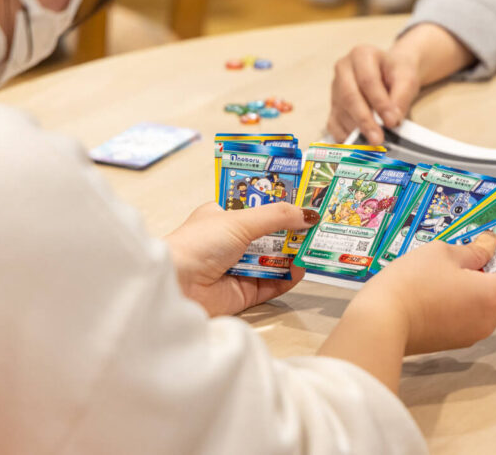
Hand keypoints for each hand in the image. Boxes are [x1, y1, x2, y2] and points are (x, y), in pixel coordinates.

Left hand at [164, 202, 319, 316]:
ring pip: (274, 259)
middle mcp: (231, 242)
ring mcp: (238, 268)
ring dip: (292, 254)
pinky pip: (272, 284)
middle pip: (270, 234)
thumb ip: (277, 216)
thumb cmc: (198, 244)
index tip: (305, 201)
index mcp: (223, 216)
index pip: (258, 207)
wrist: (177, 286)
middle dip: (292, 231)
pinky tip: (300, 270)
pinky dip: (287, 278)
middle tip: (317, 226)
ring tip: (313, 248)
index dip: (281, 204)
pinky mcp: (243, 293)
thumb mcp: (241, 220)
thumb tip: (310, 214)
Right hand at [327, 45, 419, 144]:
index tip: (392, 121)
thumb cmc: (397, 73)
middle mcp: (343, 69)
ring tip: (372, 145)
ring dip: (356, 131)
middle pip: (349, 97)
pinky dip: (345, 136)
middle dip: (364, 120)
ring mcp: (335, 88)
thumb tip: (392, 119)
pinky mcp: (333, 106)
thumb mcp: (407, 78)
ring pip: (341, 112)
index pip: (368, 81)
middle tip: (378, 139)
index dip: (379, 103)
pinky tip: (358, 146)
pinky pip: (333, 123)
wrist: (390, 72)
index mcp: (361, 55)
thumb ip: (402, 96)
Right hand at [361, 231, 495, 354]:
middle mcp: (489, 319)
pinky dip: (465, 304)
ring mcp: (472, 334)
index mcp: (494, 295)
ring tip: (450, 272)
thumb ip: (474, 249)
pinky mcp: (454, 341)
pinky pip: (472, 318)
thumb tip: (489, 245)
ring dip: (480, 289)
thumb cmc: (413, 283)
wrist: (380, 323)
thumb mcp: (443, 253)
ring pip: (490, 307)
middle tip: (473, 256)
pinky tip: (439, 290)